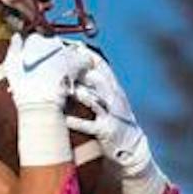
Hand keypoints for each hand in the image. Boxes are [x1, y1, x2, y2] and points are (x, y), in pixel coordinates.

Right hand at [2, 33, 89, 113]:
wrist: (38, 102)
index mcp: (34, 40)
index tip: (38, 62)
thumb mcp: (10, 65)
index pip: (37, 40)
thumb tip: (17, 36)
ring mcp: (65, 51)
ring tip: (64, 75)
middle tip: (51, 71)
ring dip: (68, 60)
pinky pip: (85, 60)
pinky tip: (79, 75)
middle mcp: (50, 41)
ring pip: (70, 52)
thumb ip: (14, 47)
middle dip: (54, 56)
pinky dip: (84, 66)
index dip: (37, 51)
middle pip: (54, 46)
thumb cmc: (23, 87)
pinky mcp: (77, 63)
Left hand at [65, 60, 155, 180]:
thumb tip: (77, 68)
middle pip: (96, 78)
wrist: (132, 147)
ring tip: (62, 86)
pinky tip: (63, 118)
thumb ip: (97, 83)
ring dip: (78, 92)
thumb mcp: (111, 98)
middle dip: (79, 69)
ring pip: (93, 99)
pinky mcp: (105, 131)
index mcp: (114, 88)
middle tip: (60, 61)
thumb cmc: (116, 120)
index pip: (101, 64)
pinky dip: (75, 121)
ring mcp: (110, 114)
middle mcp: (113, 98)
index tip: (70, 46)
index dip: (86, 54)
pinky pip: (88, 125)